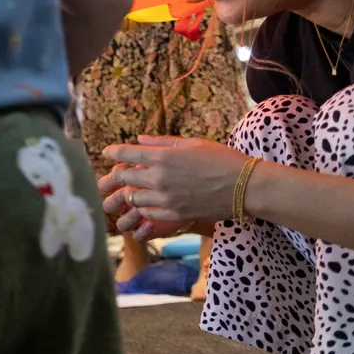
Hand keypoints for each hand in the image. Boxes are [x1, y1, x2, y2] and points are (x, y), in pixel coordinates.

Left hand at [98, 137, 247, 239]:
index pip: (124, 154)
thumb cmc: (222, 159)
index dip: (112, 152)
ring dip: (131, 193)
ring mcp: (165, 198)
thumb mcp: (192, 144)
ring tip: (135, 190)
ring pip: (132, 198)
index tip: (107, 153)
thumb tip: (139, 139)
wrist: (246, 187)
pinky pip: (147, 213)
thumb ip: (162, 143)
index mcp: (163, 157)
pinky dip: (145, 208)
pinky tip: (150, 202)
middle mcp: (159, 178)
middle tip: (115, 175)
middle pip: (123, 177)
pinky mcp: (174, 214)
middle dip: (116, 175)